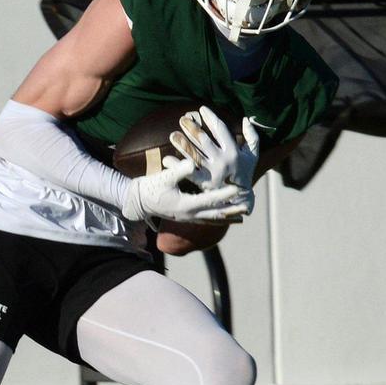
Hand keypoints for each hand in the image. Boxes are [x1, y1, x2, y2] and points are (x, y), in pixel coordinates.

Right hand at [122, 157, 251, 225]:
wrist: (138, 201)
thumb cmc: (151, 187)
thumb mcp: (164, 178)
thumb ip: (179, 170)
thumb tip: (192, 163)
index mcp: (185, 205)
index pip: (209, 200)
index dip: (223, 195)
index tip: (236, 189)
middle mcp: (189, 214)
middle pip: (215, 214)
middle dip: (231, 211)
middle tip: (246, 207)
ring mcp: (188, 218)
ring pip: (212, 220)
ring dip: (227, 217)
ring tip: (242, 216)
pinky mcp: (187, 217)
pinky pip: (206, 220)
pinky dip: (218, 219)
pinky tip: (226, 218)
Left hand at [170, 106, 260, 191]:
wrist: (240, 199)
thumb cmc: (245, 173)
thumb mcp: (252, 155)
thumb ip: (252, 136)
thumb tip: (247, 119)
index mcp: (233, 151)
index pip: (220, 129)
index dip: (211, 118)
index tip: (202, 109)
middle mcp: (222, 160)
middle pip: (204, 140)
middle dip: (192, 128)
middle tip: (182, 119)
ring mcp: (212, 172)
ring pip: (194, 155)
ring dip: (182, 144)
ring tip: (172, 135)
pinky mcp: (204, 183)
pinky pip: (188, 172)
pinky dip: (177, 165)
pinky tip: (167, 159)